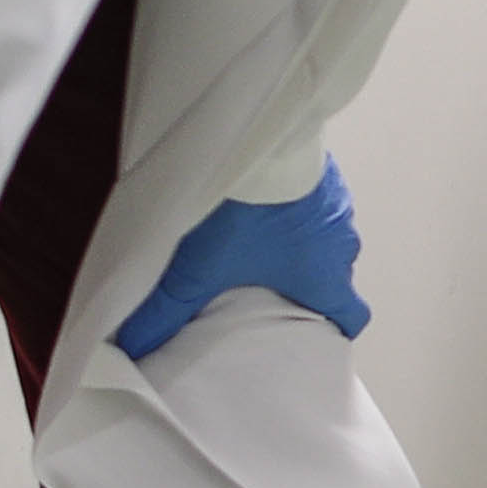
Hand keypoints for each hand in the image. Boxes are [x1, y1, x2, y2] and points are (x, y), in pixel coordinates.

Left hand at [113, 162, 371, 362]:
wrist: (259, 138)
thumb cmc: (243, 214)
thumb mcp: (199, 269)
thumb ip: (167, 312)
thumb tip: (134, 349)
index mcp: (325, 277)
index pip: (352, 317)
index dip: (332, 329)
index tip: (306, 332)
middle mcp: (343, 245)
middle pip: (334, 277)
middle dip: (305, 285)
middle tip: (266, 287)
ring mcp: (339, 205)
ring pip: (326, 238)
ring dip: (301, 243)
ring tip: (260, 242)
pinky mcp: (327, 173)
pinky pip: (318, 202)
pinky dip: (297, 208)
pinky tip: (265, 202)